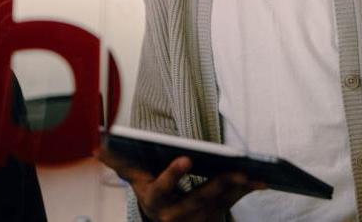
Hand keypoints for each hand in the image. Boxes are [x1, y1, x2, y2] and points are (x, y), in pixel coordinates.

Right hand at [95, 146, 263, 221]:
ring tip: (256, 172)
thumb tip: (97, 146)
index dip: (173, 175)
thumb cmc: (153, 190)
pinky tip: (264, 178)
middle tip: (236, 170)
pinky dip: (247, 190)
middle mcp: (177, 216)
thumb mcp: (136, 179)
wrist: (168, 221)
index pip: (162, 189)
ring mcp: (198, 219)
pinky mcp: (216, 217)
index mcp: (156, 201)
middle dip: (218, 186)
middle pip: (199, 200)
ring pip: (221, 202)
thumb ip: (119, 162)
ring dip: (240, 188)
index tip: (187, 158)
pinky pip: (234, 203)